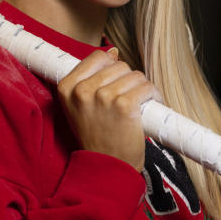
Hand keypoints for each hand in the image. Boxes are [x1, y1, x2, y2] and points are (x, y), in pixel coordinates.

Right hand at [56, 47, 161, 171]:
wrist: (106, 167)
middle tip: (128, 100)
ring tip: (139, 105)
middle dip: (128, 80)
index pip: (97, 57)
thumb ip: (90, 79)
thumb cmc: (96, 136)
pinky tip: (149, 105)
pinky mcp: (124, 106)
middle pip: (119, 65)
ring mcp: (103, 97)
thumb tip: (113, 52)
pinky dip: (153, 95)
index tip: (115, 83)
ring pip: (135, 75)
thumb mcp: (80, 106)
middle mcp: (82, 90)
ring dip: (142, 88)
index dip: (111, 67)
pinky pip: (146, 87)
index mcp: (67, 87)